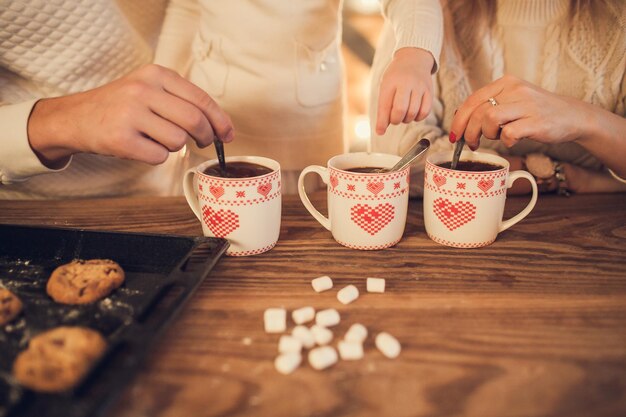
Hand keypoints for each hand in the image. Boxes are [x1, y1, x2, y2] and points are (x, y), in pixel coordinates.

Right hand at [28, 64, 233, 166]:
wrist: (75, 117)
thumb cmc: (121, 106)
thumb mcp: (149, 89)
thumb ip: (182, 101)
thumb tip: (222, 128)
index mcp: (156, 74)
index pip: (201, 99)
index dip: (220, 121)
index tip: (228, 135)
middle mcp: (143, 90)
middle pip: (194, 121)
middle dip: (205, 137)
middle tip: (203, 143)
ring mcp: (130, 113)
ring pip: (178, 141)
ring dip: (174, 147)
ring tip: (156, 138)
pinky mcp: (120, 138)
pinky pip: (159, 156)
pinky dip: (156, 157)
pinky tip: (141, 146)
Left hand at [375, 47, 433, 134]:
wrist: (414, 59)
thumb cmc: (395, 78)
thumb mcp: (386, 88)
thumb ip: (383, 108)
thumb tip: (380, 131)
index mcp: (391, 82)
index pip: (385, 105)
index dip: (382, 121)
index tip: (380, 132)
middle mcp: (406, 83)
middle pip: (400, 110)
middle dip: (395, 120)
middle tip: (394, 118)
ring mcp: (420, 87)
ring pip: (413, 113)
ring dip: (406, 120)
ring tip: (403, 114)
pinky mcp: (430, 91)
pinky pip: (425, 111)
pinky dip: (418, 117)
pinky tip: (414, 114)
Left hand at [449, 75, 589, 149]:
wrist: (571, 116)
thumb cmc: (536, 111)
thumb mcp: (512, 100)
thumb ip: (489, 105)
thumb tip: (458, 116)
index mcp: (506, 82)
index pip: (472, 99)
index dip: (458, 119)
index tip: (454, 135)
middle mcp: (515, 90)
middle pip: (477, 111)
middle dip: (468, 131)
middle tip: (470, 143)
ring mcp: (527, 105)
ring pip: (489, 119)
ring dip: (486, 134)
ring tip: (494, 138)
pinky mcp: (536, 122)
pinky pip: (509, 133)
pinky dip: (505, 141)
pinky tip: (511, 141)